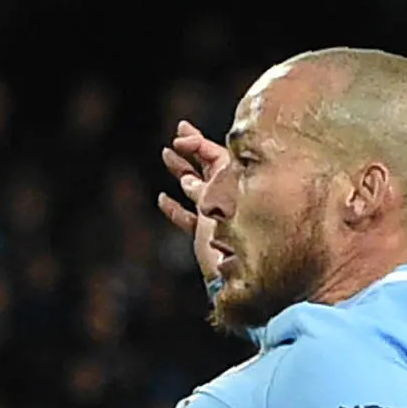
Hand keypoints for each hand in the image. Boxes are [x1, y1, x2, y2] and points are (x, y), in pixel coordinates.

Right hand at [158, 121, 225, 285]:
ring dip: (180, 171)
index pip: (217, 156)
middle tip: (179, 131)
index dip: (198, 144)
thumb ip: (224, 185)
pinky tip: (163, 199)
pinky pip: (186, 218)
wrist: (241, 276)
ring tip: (166, 153)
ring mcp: (214, 215)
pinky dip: (174, 208)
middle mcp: (226, 198)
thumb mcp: (236, 204)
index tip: (180, 135)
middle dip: (191, 148)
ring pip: (193, 188)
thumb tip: (215, 162)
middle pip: (206, 167)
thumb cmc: (244, 241)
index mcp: (237, 186)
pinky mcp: (204, 234)